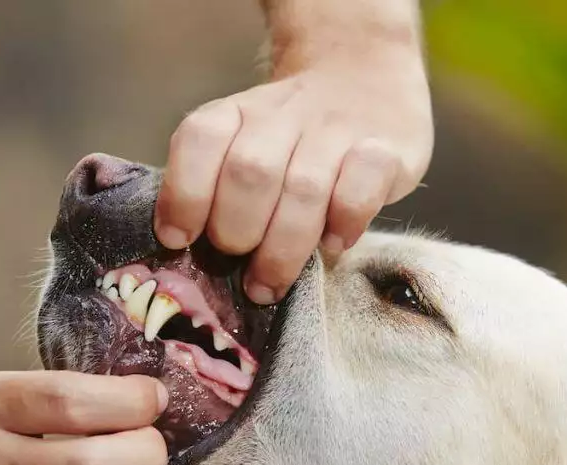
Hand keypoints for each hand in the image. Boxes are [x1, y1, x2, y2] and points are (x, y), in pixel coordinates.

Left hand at [155, 36, 432, 304]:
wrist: (364, 77)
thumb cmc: (293, 140)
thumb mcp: (247, 142)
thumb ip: (219, 186)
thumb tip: (192, 255)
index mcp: (238, 114)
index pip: (200, 139)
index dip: (184, 193)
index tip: (179, 240)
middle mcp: (284, 116)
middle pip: (250, 172)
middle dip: (237, 231)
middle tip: (241, 268)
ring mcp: (337, 131)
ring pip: (303, 188)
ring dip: (282, 248)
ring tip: (270, 286)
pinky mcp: (387, 150)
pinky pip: (360, 189)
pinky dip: (343, 224)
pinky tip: (334, 244)